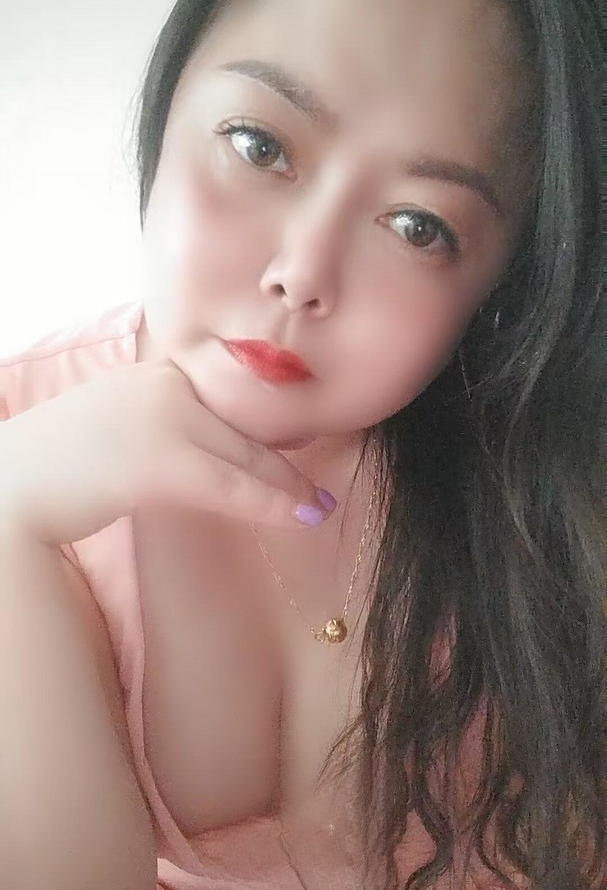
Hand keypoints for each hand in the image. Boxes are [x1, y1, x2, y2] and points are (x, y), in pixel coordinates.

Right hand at [0, 358, 334, 545]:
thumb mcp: (120, 423)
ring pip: (244, 457)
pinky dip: (268, 504)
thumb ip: (166, 423)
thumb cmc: (61, 463)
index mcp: (156, 373)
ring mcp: (162, 417)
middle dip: (284, 464)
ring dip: (286, 489)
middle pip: (241, 428)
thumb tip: (214, 451)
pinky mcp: (160, 460)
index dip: (266, 434)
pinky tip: (297, 515)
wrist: (11, 488)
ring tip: (315, 509)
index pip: (226, 405)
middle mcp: (164, 385)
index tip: (294, 453)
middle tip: (316, 494)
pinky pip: (229, 486)